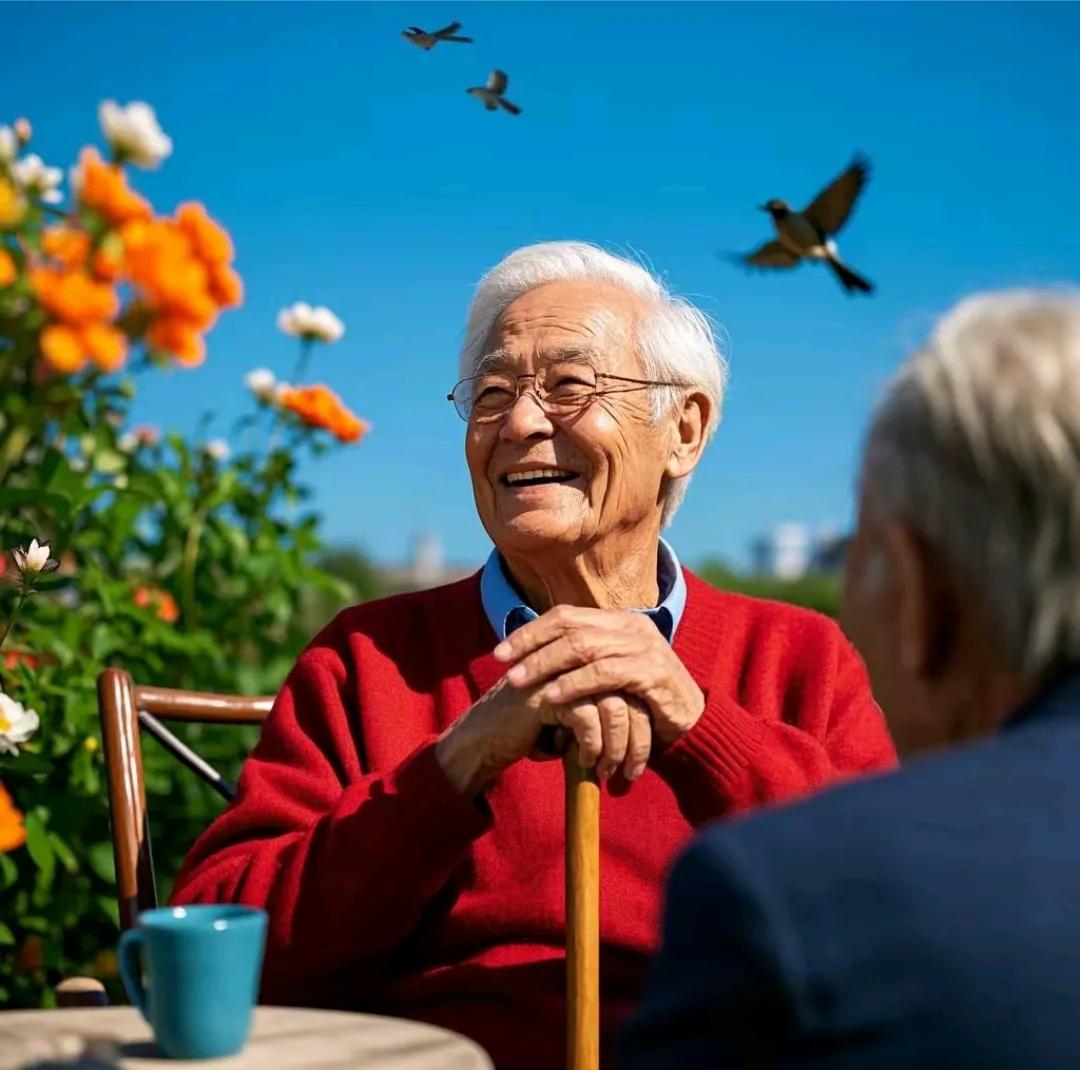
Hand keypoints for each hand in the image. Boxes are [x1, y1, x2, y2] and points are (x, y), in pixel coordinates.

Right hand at [435, 673, 653, 796]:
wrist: (484, 740)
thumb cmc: (531, 730)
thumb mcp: (572, 716)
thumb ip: (602, 707)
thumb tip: (644, 727)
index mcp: (585, 657)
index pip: (631, 681)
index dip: (642, 721)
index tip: (639, 757)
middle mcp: (576, 657)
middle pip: (629, 692)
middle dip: (637, 737)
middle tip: (632, 771)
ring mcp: (561, 671)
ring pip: (614, 706)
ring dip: (617, 746)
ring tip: (609, 770)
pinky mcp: (547, 692)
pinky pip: (588, 718)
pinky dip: (592, 745)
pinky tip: (585, 761)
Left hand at [494, 605, 704, 747]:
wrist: (691, 725)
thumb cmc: (643, 702)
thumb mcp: (612, 674)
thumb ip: (584, 660)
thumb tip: (536, 656)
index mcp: (619, 622)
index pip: (566, 615)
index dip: (530, 631)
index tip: (501, 651)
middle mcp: (632, 627)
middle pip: (570, 627)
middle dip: (531, 646)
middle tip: (502, 665)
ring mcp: (644, 647)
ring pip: (583, 647)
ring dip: (545, 664)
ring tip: (518, 682)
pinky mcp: (652, 672)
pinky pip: (604, 674)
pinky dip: (573, 684)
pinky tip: (552, 696)